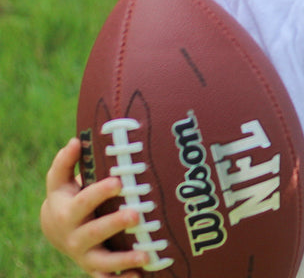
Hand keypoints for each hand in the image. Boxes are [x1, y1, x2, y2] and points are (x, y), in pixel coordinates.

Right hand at [40, 137, 148, 277]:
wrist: (57, 229)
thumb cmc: (67, 196)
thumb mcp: (60, 180)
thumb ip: (66, 162)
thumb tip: (76, 140)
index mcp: (68, 212)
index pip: (84, 201)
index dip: (99, 192)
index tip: (118, 181)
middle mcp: (75, 237)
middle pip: (95, 232)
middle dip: (115, 223)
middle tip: (136, 213)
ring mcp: (85, 255)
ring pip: (103, 261)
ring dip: (124, 259)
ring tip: (146, 255)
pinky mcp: (95, 268)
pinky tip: (141, 277)